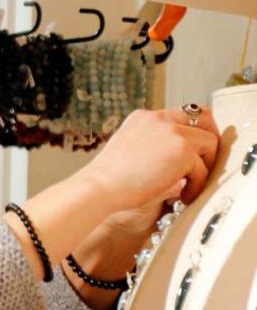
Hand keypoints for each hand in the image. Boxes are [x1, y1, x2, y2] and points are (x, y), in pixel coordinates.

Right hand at [76, 107, 218, 212]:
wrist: (99, 187)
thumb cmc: (109, 179)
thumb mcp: (131, 152)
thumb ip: (154, 148)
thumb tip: (182, 164)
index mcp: (143, 118)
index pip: (181, 114)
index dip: (192, 133)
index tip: (193, 154)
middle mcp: (158, 118)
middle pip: (203, 118)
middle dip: (207, 144)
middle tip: (201, 168)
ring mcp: (171, 132)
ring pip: (209, 143)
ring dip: (203, 166)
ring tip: (189, 186)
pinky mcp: (182, 149)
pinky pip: (202, 168)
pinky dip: (196, 185)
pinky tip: (181, 195)